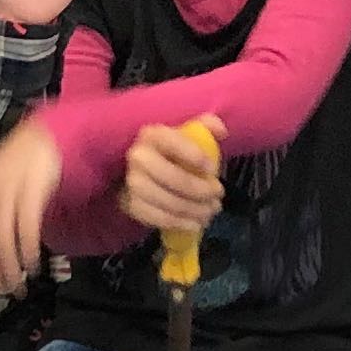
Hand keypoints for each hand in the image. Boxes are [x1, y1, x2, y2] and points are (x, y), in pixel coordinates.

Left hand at [0, 119, 59, 300]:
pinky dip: (28, 250)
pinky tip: (34, 263)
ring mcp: (10, 188)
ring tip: (20, 284)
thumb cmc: (28, 160)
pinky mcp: (33, 189)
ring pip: (3, 238)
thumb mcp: (1, 180)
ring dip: (11, 267)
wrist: (54, 130)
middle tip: (5, 290)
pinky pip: (26, 227)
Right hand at [122, 123, 226, 239]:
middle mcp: (138, 156)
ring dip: (192, 210)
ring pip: (165, 200)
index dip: (195, 156)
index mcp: (152, 134)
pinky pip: (155, 218)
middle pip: (172, 177)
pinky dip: (178, 223)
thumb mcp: (187, 132)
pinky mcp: (129, 204)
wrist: (142, 169)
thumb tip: (221, 132)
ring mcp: (131, 182)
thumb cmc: (171, 150)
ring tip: (210, 212)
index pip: (173, 142)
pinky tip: (195, 224)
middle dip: (200, 190)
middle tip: (218, 195)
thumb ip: (206, 126)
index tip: (213, 170)